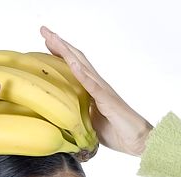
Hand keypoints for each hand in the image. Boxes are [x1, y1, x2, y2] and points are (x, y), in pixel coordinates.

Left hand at [40, 26, 152, 156]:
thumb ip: (79, 114)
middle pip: (76, 60)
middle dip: (60, 45)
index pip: (74, 67)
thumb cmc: (116, 132)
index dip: (61, 54)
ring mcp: (102, 91)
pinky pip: (93, 85)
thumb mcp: (90, 123)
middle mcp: (97, 85)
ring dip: (67, 52)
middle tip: (44, 30)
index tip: (46, 43)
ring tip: (53, 38)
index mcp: (92, 90)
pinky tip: (72, 64)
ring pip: (82, 66)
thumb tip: (63, 117)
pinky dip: (82, 74)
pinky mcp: (107, 100)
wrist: (136, 141)